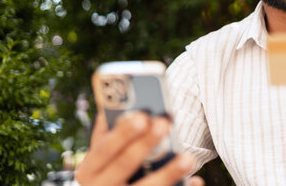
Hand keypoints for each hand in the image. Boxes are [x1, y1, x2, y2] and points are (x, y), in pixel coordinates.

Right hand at [76, 111, 204, 185]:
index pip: (104, 149)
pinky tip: (195, 180)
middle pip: (125, 165)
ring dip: (168, 173)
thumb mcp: (98, 161)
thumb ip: (104, 136)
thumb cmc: (105, 176)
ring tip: (188, 157)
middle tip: (164, 123)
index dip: (122, 133)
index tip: (142, 115)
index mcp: (90, 170)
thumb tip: (110, 107)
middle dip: (145, 144)